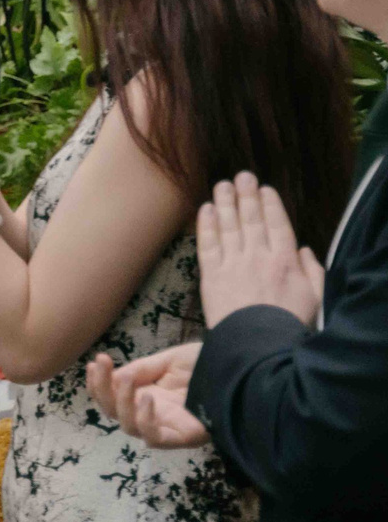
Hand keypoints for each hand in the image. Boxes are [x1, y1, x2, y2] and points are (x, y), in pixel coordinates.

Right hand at [84, 343, 208, 447]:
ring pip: (130, 427)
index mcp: (149, 396)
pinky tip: (147, 399)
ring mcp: (168, 427)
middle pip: (115, 413)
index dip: (99, 383)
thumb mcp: (169, 361)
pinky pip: (155, 438)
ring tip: (127, 381)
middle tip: (103, 364)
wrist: (246, 368)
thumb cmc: (211, 365)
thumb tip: (115, 377)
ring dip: (121, 403)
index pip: (114, 396)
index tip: (95, 362)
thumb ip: (143, 369)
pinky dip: (146, 421)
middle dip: (103, 389)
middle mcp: (155, 414)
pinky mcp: (184, 437)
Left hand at [197, 171, 323, 326]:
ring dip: (225, 203)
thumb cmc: (289, 323)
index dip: (270, 205)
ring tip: (222, 185)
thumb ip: (312, 271)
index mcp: (285, 261)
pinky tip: (206, 209)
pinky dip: (206, 225)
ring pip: (228, 226)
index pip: (277, 224)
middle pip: (250, 219)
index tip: (264, 189)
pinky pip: (207, 244)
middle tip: (241, 176)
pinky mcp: (211, 276)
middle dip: (246, 195)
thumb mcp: (315, 298)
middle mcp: (258, 257)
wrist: (258, 345)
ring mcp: (233, 264)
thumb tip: (303, 249)